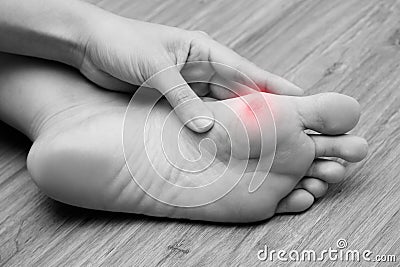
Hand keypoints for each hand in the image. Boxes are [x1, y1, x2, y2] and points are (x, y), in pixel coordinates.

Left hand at [78, 12, 302, 131]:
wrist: (87, 45)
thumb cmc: (121, 43)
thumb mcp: (156, 69)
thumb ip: (182, 98)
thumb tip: (207, 128)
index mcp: (204, 51)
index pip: (248, 73)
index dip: (275, 90)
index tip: (301, 105)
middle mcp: (201, 68)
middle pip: (240, 93)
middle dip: (260, 112)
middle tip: (283, 133)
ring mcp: (188, 83)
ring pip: (220, 107)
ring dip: (235, 124)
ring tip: (256, 143)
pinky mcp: (172, 97)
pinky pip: (197, 115)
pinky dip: (209, 128)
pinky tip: (218, 142)